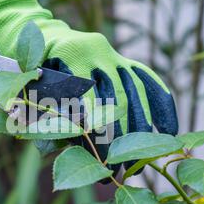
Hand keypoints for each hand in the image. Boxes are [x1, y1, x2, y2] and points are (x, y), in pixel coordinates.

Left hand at [0, 0, 177, 172]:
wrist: (46, 34)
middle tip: (118, 169)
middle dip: (119, 137)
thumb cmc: (35, 67)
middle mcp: (98, 51)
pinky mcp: (125, 60)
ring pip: (136, 94)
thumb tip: (75, 143)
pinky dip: (162, 106)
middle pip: (116, 98)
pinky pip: (150, 82)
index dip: (96, 128)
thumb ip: (50, 108)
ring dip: (140, 131)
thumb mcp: (35, 82)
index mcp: (71, 54)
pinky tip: (168, 131)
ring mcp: (115, 55)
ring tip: (139, 163)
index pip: (89, 96)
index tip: (101, 158)